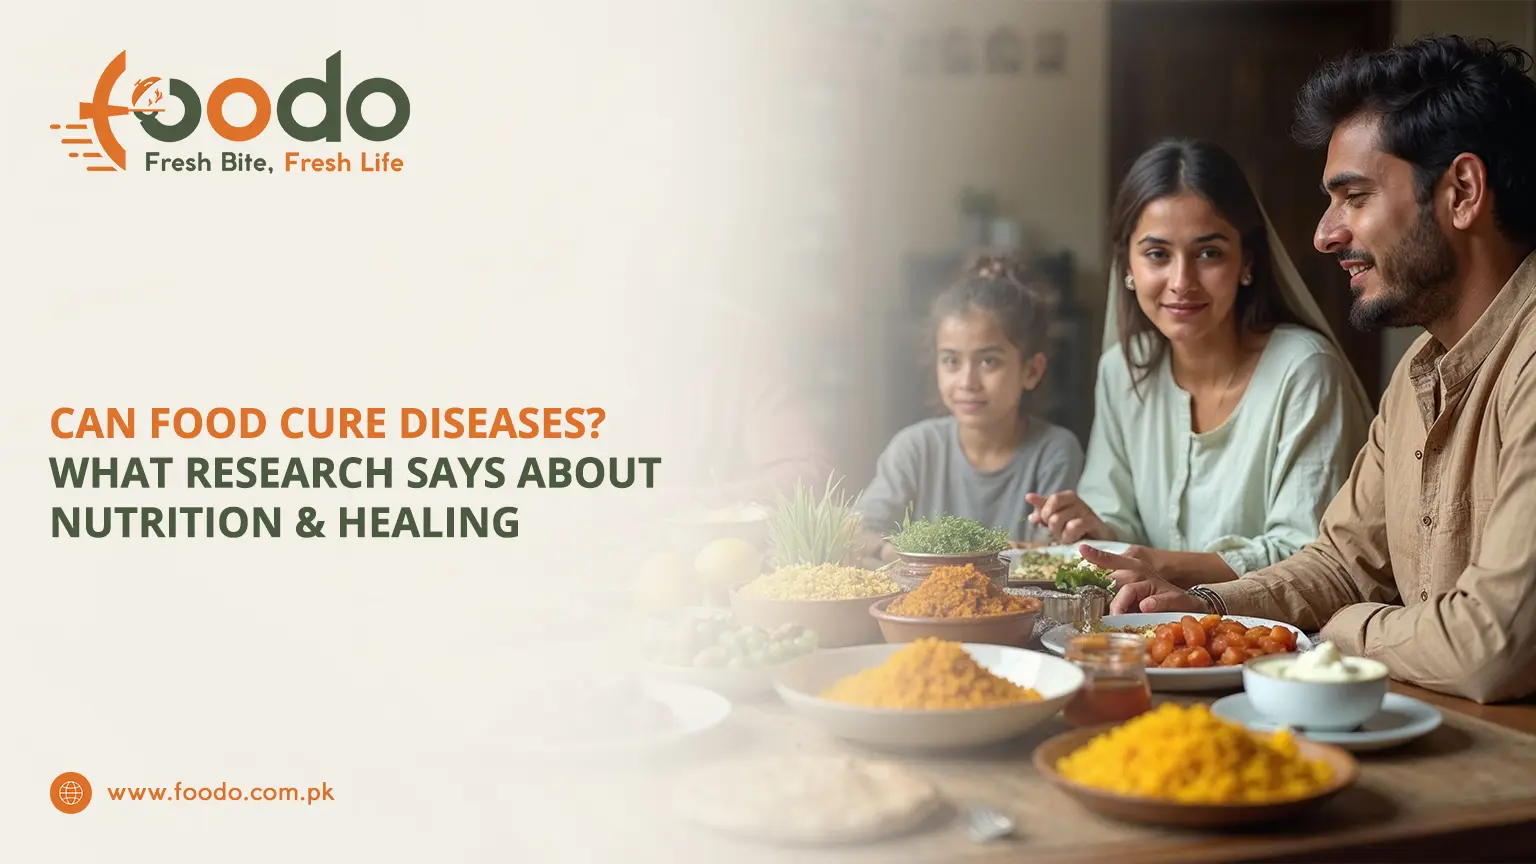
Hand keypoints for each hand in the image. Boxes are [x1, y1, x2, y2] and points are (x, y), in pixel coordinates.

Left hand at [1025, 492, 1114, 542]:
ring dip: (1060, 534)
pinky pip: (1073, 527)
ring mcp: (1086, 512)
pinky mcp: (1093, 523)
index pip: (1051, 499)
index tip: (1044, 522)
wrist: (1098, 539)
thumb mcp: (1056, 516)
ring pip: (1059, 520)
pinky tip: (1073, 540)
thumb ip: (1043, 507)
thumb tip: (1028, 497)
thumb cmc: (1074, 526)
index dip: (1044, 513)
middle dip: (1052, 527)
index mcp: (1068, 497)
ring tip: (1067, 537)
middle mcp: (1078, 501)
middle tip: (1059, 532)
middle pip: (1052, 513)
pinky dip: (1069, 536)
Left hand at [1077, 545, 1206, 615]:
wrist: (1189, 604)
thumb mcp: (1133, 591)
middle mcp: (1141, 573)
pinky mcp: (1173, 596)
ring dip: (1120, 605)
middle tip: (1094, 610)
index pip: (1111, 560)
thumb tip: (1089, 596)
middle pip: (1112, 581)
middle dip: (1101, 596)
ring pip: (1129, 590)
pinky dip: (1151, 603)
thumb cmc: (1156, 598)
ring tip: (1117, 616)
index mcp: (1132, 569)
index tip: (1082, 549)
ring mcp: (1156, 584)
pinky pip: (1156, 599)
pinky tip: (1146, 607)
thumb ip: (1114, 590)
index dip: (1096, 555)